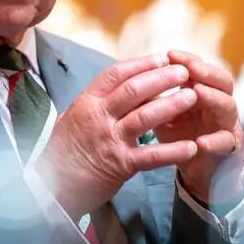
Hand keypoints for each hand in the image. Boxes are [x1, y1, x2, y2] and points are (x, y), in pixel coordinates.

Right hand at [34, 54, 198, 220]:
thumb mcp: (72, 118)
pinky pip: (151, 156)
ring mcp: (109, 140)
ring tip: (193, 97)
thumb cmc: (62, 150)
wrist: (50, 185)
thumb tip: (114, 87)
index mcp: (87, 102)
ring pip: (145, 117)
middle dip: (162, 78)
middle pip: (133, 90)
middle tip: (184, 72)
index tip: (162, 58)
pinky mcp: (120, 165)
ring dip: (171, 105)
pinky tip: (192, 147)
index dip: (141, 64)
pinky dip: (173, 151)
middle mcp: (98, 116)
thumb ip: (94, 103)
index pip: (116, 74)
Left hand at [154, 50, 243, 204]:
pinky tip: (201, 141)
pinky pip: (226, 143)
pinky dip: (215, 141)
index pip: (201, 69)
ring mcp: (227, 126)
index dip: (188, 60)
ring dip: (213, 98)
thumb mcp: (164, 113)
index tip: (170, 54)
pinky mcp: (230, 150)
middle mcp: (219, 104)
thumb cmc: (179, 135)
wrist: (196, 169)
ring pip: (228, 106)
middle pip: (222, 81)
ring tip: (197, 92)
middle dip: (206, 72)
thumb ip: (153, 97)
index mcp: (203, 92)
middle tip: (190, 67)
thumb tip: (129, 79)